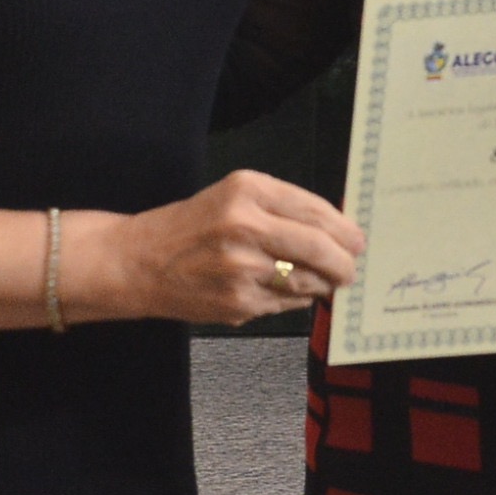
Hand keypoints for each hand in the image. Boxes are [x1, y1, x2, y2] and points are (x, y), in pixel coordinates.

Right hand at [70, 171, 363, 326]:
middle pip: (321, 248)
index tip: (357, 240)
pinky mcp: (239, 303)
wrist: (138, 262)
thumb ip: (281, 208)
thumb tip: (337, 231)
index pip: (316, 210)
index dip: (345, 230)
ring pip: (308, 280)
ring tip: (317, 279)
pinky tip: (278, 289)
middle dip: (345, 263)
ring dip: (321, 283)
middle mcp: (245, 226)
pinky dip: (293, 299)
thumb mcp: (233, 197)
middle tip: (350, 268)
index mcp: (247, 191)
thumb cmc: (189, 227)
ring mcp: (242, 268)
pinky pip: (287, 303)